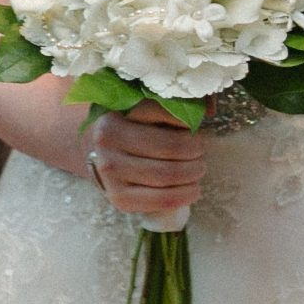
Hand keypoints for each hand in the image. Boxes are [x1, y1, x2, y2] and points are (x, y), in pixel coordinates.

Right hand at [80, 101, 206, 219]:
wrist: (93, 153)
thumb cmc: (124, 126)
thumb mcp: (136, 107)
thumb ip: (170, 103)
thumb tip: (210, 109)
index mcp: (114, 117)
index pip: (162, 114)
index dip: (186, 120)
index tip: (194, 124)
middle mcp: (108, 145)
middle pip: (170, 147)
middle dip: (195, 148)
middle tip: (200, 148)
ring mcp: (111, 174)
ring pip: (168, 175)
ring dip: (193, 171)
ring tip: (198, 167)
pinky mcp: (119, 199)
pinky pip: (161, 200)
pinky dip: (185, 195)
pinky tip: (193, 189)